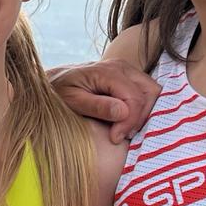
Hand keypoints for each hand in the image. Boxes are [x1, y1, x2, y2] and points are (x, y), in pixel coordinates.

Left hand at [46, 60, 161, 142]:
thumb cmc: (59, 92)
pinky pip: (146, 93)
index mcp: (107, 71)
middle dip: (141, 118)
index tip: (115, 138)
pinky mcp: (128, 77)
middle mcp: (122, 66)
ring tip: (124, 130)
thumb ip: (97, 106)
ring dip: (144, 114)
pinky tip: (127, 123)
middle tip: (122, 135)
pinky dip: (143, 109)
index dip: (130, 122)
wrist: (53, 81)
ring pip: (152, 92)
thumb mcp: (72, 101)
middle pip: (151, 92)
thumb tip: (123, 112)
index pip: (134, 98)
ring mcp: (127, 70)